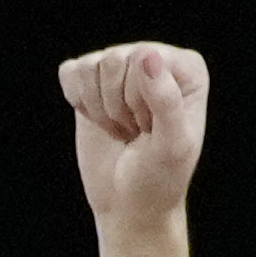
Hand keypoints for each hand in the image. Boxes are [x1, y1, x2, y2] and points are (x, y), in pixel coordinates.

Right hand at [59, 41, 209, 236]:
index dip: (138, 99)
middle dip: (115, 105)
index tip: (150, 128)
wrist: (129, 201)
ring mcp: (122, 69)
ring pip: (90, 66)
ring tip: (119, 127)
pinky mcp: (92, 82)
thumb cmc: (158, 176)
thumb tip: (145, 54)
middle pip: (113, 60)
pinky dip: (77, 100)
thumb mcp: (171, 145)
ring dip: (97, 107)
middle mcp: (155, 59)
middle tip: (133, 130)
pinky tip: (96, 118)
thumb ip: (165, 99)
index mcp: (185, 67)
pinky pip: (70, 71)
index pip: (143, 59)